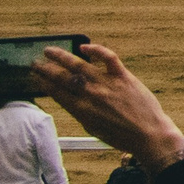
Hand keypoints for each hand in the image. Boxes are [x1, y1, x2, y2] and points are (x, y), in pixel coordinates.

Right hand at [31, 43, 183, 169]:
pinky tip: (84, 47)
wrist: (148, 135)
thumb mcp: (93, 128)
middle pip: (63, 79)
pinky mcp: (124, 77)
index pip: (56, 93)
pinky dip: (96, 50)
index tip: (35, 77)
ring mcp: (108, 84)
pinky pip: (108, 58)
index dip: (43, 84)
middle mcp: (91, 96)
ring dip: (61, 57)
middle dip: (46, 70)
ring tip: (49, 51)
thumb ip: (81, 112)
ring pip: (79, 65)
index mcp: (82, 111)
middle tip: (35, 63)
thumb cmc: (122, 136)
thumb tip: (70, 99)